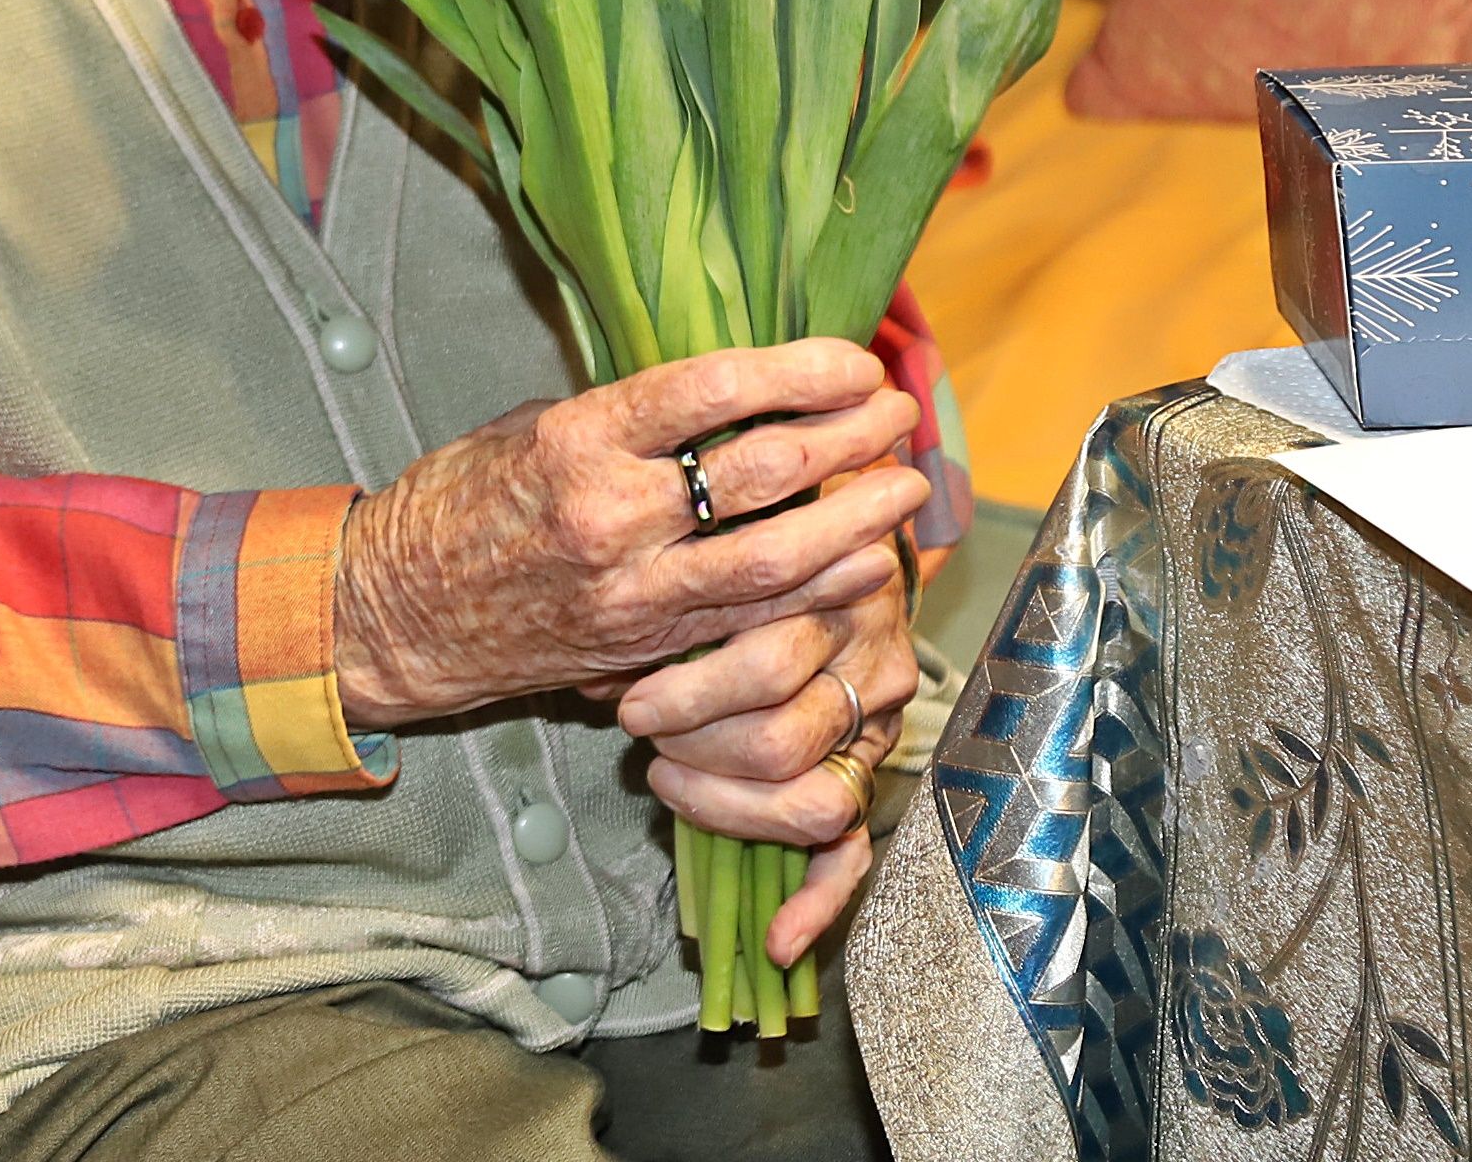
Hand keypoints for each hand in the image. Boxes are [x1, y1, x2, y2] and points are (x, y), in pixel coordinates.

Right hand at [333, 340, 925, 729]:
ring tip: (905, 487)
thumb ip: (628, 416)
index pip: (711, 391)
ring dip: (854, 520)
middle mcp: (609, 515)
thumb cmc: (461, 500)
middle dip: (846, 439)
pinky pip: (750, 619)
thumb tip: (732, 387)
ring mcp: (631, 590)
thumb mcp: (531, 425)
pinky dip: (819, 590)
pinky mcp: (644, 646)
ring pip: (773, 558)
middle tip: (897, 413)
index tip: (855, 361)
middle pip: (760, 473)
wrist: (397, 611)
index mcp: (578, 438)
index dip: (799, 373)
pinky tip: (865, 562)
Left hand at [612, 548, 916, 964]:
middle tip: (643, 729)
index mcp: (831, 596)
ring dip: (726, 806)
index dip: (687, 697)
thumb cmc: (758, 542)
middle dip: (696, 747)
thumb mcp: (718, 545)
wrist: (842, 530)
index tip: (628, 704)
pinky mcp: (873, 773)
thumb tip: (594, 673)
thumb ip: (678, 594)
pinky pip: (855, 852)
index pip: (767, 666)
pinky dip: (817, 905)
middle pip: (781, 739)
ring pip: (811, 798)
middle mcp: (864, 662)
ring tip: (671, 779)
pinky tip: (777, 941)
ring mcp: (877, 723)